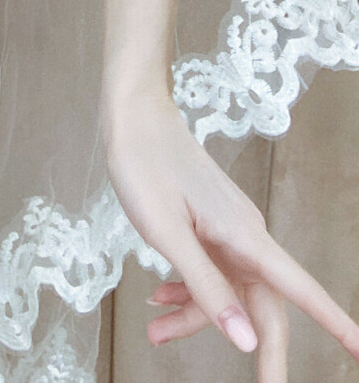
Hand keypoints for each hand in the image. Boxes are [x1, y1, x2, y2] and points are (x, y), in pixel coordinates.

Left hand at [105, 89, 358, 379]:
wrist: (132, 114)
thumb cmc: (145, 166)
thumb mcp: (167, 233)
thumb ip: (205, 287)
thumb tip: (245, 341)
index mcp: (245, 237)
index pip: (301, 291)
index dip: (335, 323)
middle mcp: (245, 236)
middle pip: (264, 306)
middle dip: (261, 351)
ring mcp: (227, 231)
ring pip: (228, 292)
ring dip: (197, 319)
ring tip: (154, 335)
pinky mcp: (208, 227)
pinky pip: (209, 272)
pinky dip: (187, 291)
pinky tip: (158, 297)